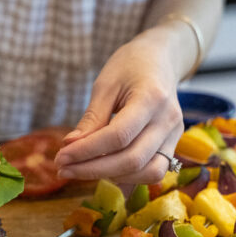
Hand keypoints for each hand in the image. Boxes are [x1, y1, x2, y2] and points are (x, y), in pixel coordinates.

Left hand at [54, 27, 184, 183]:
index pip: (118, 136)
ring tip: (81, 170)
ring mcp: (174, 134)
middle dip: (94, 170)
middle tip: (63, 169)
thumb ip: (91, 118)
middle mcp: (168, 120)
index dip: (87, 151)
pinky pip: (154, 171)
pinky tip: (103, 172)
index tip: (60, 157)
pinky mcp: (172, 144)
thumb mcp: (105, 84)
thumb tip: (70, 146)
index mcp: (151, 98)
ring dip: (112, 177)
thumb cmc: (129, 66)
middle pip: (133, 159)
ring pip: (148, 172)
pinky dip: (128, 177)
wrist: (160, 58)